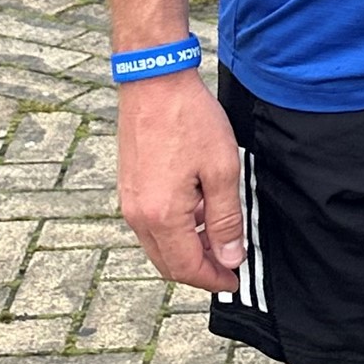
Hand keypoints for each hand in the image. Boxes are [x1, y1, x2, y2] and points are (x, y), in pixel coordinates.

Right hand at [118, 72, 246, 291]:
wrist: (154, 82)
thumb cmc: (189, 120)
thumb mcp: (221, 170)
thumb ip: (226, 219)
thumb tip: (231, 257)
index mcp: (161, 216)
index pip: (187, 268)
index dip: (213, 279)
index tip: (235, 281)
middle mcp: (138, 216)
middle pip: (168, 263)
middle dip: (200, 270)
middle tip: (229, 265)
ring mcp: (129, 201)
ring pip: (159, 245)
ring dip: (188, 249)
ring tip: (219, 235)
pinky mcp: (128, 187)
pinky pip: (151, 224)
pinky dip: (175, 229)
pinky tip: (198, 210)